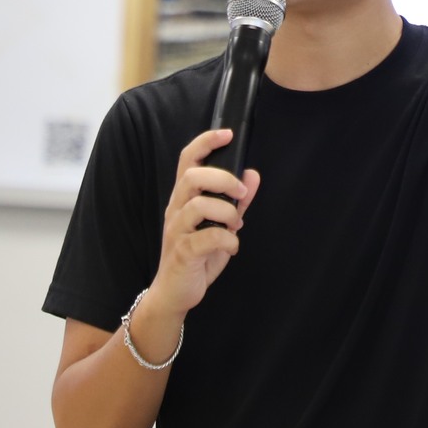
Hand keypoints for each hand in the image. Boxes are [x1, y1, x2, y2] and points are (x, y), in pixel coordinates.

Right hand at [150, 129, 262, 318]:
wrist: (174, 293)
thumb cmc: (196, 256)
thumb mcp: (220, 225)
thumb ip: (236, 200)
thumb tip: (253, 175)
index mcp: (183, 198)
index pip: (187, 160)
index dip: (205, 143)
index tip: (226, 133)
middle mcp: (176, 209)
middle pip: (192, 176)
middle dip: (222, 178)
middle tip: (241, 192)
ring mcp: (177, 230)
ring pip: (198, 205)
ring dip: (227, 212)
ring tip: (236, 224)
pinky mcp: (183, 252)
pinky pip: (207, 238)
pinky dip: (228, 241)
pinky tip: (232, 247)